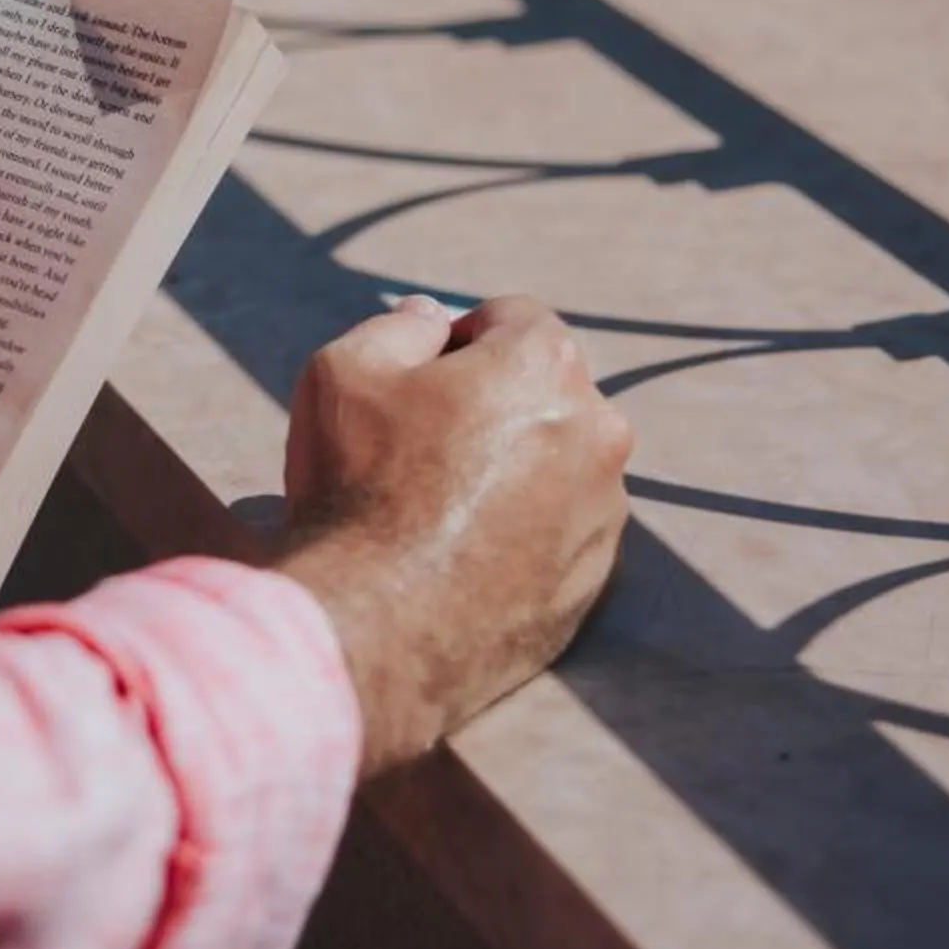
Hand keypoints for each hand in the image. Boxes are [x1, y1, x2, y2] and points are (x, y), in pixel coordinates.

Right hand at [273, 295, 630, 777]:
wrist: (376, 629)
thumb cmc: (358, 490)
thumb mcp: (345, 371)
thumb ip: (399, 326)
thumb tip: (433, 320)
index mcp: (543, 365)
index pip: (513, 319)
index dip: (457, 340)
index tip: (418, 382)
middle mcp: (597, 429)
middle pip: (544, 392)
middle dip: (493, 404)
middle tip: (422, 446)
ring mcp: (603, 511)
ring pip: (558, 464)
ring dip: (513, 470)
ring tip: (438, 510)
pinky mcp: (595, 578)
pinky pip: (560, 533)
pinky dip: (523, 533)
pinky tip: (462, 555)